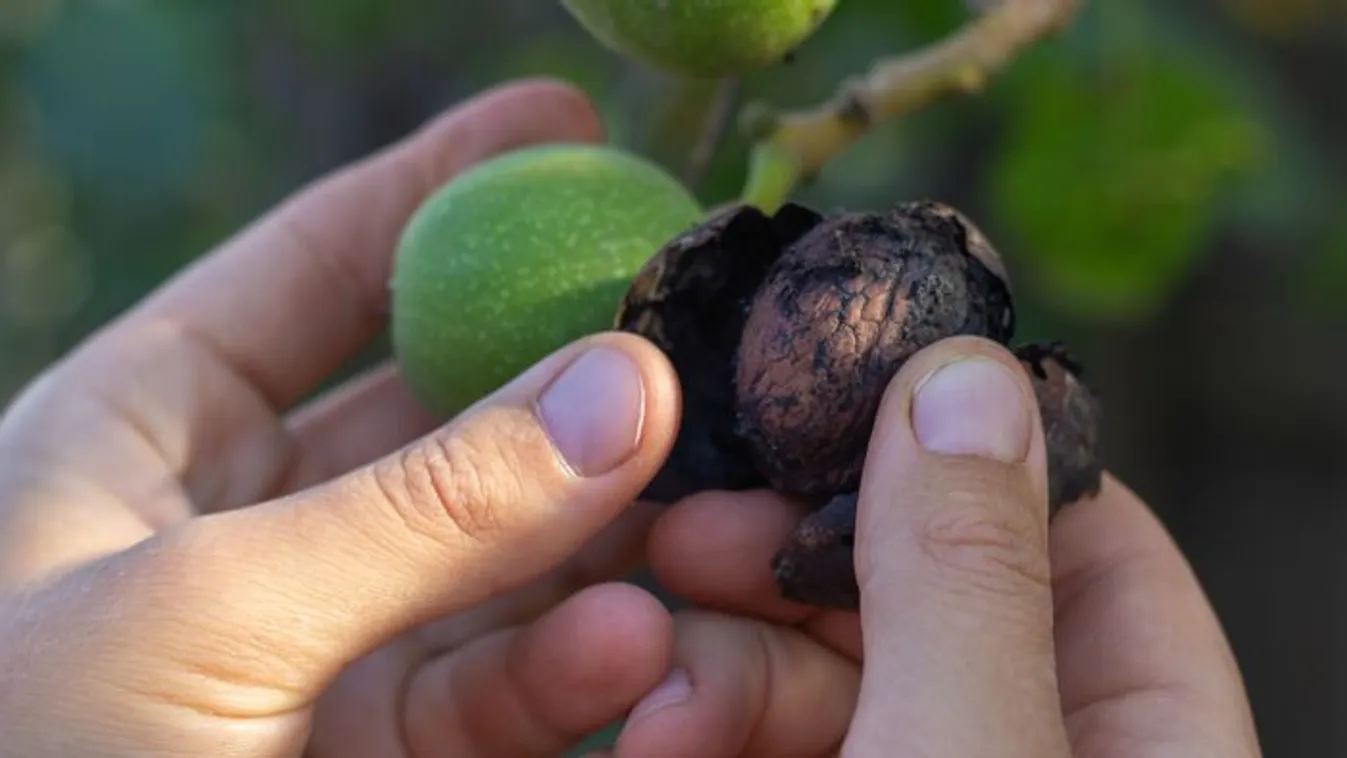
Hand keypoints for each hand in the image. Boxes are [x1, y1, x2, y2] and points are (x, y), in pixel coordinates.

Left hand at [0, 79, 690, 757]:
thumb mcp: (196, 616)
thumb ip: (421, 510)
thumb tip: (624, 393)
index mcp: (144, 439)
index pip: (312, 267)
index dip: (434, 185)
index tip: (560, 124)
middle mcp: (250, 528)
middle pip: (442, 408)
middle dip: (561, 371)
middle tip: (685, 327)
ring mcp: (329, 646)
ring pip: (503, 554)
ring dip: (603, 532)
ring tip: (695, 506)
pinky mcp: (386, 756)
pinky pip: (506, 685)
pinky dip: (578, 665)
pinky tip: (637, 646)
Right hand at [613, 337, 1262, 756]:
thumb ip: (965, 579)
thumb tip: (964, 371)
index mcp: (1146, 746)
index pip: (1099, 552)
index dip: (979, 457)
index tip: (847, 393)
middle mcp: (1027, 748)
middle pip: (923, 600)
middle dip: (789, 560)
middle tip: (688, 533)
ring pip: (820, 671)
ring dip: (717, 657)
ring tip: (646, 676)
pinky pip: (758, 737)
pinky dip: (694, 721)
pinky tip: (643, 728)